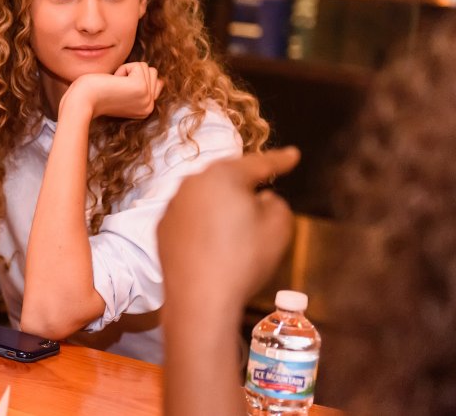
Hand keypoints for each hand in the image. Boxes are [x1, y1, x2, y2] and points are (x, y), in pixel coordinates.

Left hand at [59, 62, 163, 120]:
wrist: (82, 102)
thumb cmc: (97, 94)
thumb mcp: (124, 92)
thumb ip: (141, 86)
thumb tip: (155, 74)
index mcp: (146, 109)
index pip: (154, 82)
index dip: (134, 79)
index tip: (118, 91)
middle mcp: (149, 106)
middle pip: (152, 73)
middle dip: (131, 74)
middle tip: (115, 89)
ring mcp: (146, 98)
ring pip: (147, 68)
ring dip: (127, 71)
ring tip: (114, 86)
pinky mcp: (141, 87)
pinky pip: (138, 65)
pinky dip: (123, 69)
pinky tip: (113, 83)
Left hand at [158, 148, 299, 309]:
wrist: (199, 300)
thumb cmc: (243, 261)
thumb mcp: (278, 228)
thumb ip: (277, 203)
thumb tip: (262, 199)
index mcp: (223, 175)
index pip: (259, 163)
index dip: (280, 160)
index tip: (293, 155)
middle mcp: (192, 183)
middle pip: (227, 177)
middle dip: (245, 183)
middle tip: (263, 189)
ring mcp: (173, 205)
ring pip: (206, 196)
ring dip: (222, 204)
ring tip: (238, 226)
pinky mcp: (162, 228)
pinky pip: (190, 217)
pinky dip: (203, 224)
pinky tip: (214, 243)